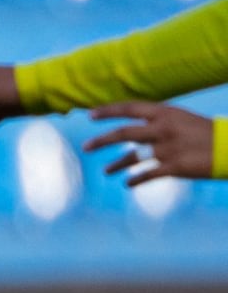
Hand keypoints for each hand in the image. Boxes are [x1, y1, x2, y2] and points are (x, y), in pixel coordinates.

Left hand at [84, 99, 216, 186]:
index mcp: (165, 113)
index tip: (89, 114)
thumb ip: (158, 122)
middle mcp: (163, 128)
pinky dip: (135, 180)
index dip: (107, 111)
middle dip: (101, 140)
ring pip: (132, 157)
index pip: (129, 108)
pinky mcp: (173, 167)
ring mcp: (167, 148)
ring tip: (106, 171)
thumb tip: (134, 129)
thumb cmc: (206, 132)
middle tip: (85, 147)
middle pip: (123, 133)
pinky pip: (146, 175)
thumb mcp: (181, 119)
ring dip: (116, 165)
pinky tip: (128, 184)